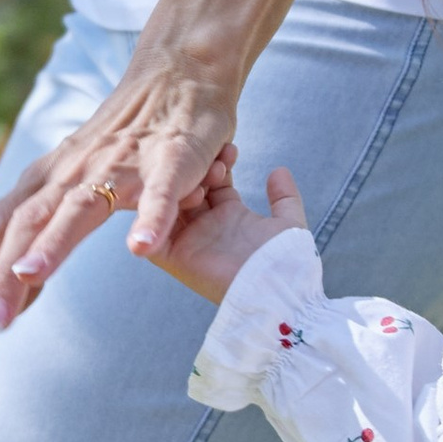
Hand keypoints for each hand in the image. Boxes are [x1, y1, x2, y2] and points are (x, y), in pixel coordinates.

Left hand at [0, 52, 242, 337]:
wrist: (179, 74)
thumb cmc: (123, 142)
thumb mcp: (73, 188)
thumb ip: (44, 237)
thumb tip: (14, 289)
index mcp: (44, 183)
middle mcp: (70, 173)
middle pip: (24, 225)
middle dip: (0, 275)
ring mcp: (118, 165)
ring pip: (78, 207)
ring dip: (52, 244)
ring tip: (27, 276)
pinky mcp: (168, 159)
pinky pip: (157, 192)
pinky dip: (148, 219)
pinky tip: (139, 249)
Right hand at [140, 164, 309, 305]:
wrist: (279, 291)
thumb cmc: (286, 262)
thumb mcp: (289, 223)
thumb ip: (285, 197)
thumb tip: (279, 170)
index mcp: (232, 217)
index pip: (215, 183)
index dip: (219, 164)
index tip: (228, 150)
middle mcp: (208, 228)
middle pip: (190, 190)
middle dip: (198, 171)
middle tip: (211, 159)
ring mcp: (190, 242)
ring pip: (170, 205)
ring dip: (180, 186)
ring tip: (199, 175)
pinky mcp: (176, 258)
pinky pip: (153, 233)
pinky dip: (156, 213)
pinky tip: (175, 191)